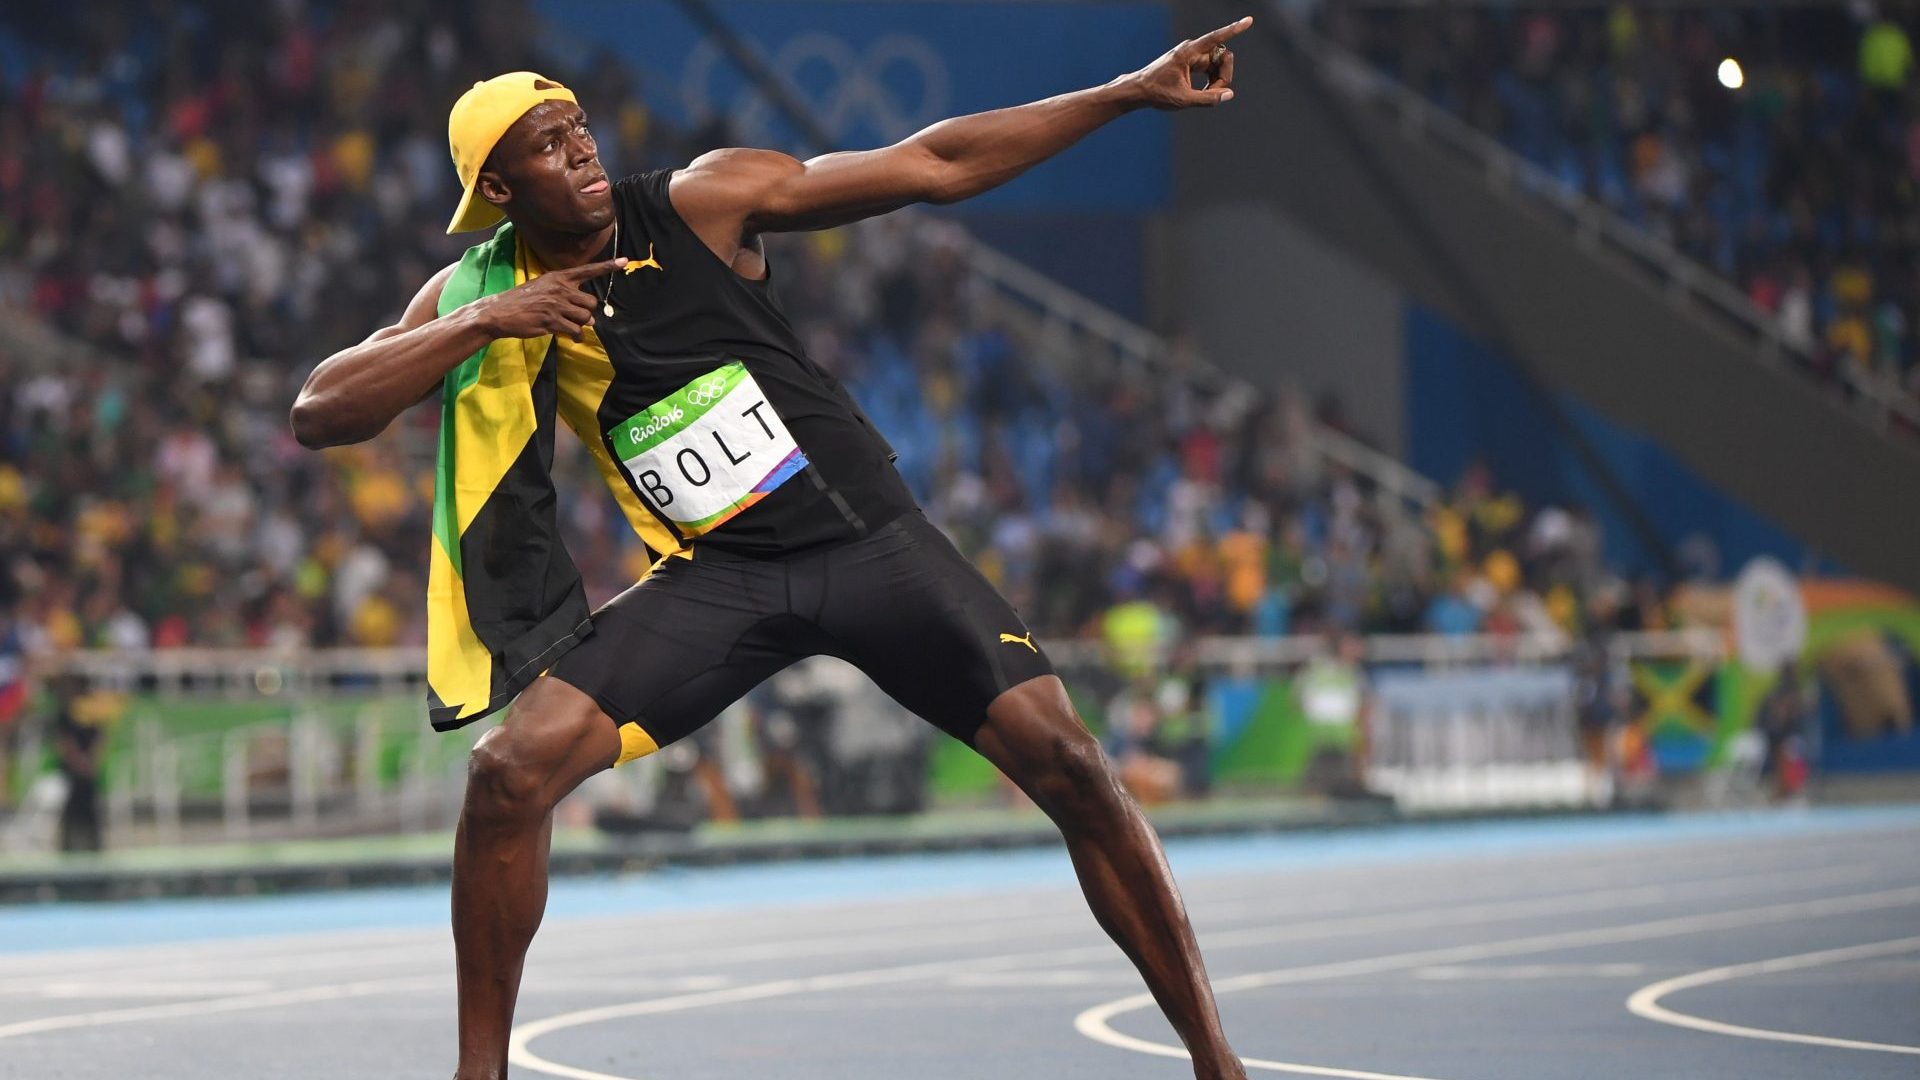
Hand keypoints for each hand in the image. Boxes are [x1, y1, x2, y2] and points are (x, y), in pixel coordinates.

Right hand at [471, 257, 627, 340]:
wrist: (500, 312)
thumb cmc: (521, 300)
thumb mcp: (542, 286)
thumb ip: (562, 292)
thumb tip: (583, 310)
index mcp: (558, 277)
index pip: (587, 270)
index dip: (607, 266)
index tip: (625, 260)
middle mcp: (560, 289)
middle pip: (591, 302)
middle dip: (587, 312)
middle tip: (576, 317)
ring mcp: (556, 305)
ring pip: (585, 317)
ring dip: (581, 325)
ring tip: (570, 326)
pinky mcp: (552, 321)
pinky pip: (576, 331)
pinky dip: (577, 336)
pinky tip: (572, 337)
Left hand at [1125, 16, 1249, 109]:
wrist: (1139, 90)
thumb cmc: (1157, 93)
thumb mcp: (1183, 100)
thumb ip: (1208, 99)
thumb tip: (1229, 94)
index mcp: (1189, 52)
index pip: (1216, 38)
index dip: (1234, 29)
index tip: (1249, 21)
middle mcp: (1192, 50)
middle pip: (1222, 56)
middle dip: (1224, 75)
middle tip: (1214, 94)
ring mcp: (1193, 55)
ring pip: (1218, 64)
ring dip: (1218, 80)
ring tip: (1205, 96)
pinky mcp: (1192, 63)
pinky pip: (1211, 68)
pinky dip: (1212, 81)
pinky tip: (1203, 93)